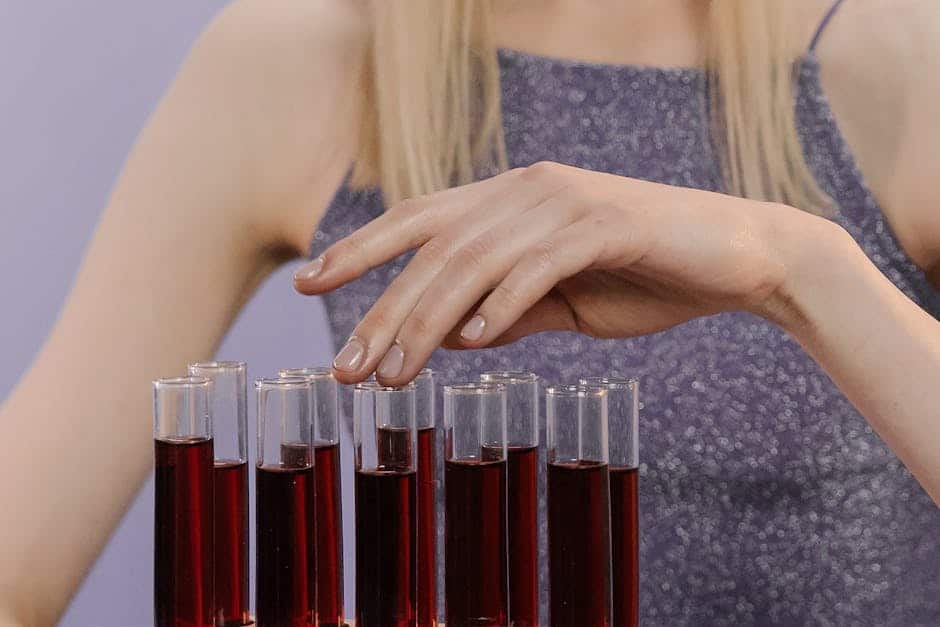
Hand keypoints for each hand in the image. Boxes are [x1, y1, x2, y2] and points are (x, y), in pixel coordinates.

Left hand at [294, 161, 822, 384]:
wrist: (736, 258)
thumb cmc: (644, 276)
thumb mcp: (560, 301)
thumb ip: (506, 311)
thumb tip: (450, 338)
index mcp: (508, 200)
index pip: (417, 220)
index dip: (359, 250)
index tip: (309, 286)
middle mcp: (525, 190)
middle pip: (432, 247)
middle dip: (381, 309)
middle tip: (347, 369)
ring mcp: (564, 202)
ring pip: (472, 260)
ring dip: (426, 321)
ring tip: (393, 376)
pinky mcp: (604, 224)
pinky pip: (537, 266)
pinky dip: (500, 305)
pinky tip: (472, 344)